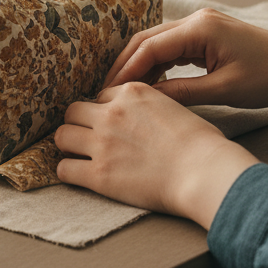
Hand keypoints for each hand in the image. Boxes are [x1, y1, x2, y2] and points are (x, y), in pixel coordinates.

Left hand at [55, 82, 258, 228]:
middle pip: (73, 111)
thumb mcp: (173, 106)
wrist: (205, 173)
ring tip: (79, 154)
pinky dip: (68, 172)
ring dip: (69, 145)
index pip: (101, 96)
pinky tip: (79, 175)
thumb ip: (148, 106)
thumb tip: (140, 116)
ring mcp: (102, 143)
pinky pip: (64, 168)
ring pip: (61, 135)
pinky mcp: (98, 174)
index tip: (111, 125)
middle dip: (79, 123)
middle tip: (88, 138)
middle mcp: (112, 113)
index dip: (104, 112)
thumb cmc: (201, 144)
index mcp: (132, 92)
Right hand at [104, 8, 267, 109]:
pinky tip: (147, 84)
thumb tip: (146, 100)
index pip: (150, 48)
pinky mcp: (204, 35)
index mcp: (200, 28)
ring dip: (138, 65)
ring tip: (121, 91)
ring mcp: (200, 25)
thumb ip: (182, 92)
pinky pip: (171, 47)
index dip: (127, 71)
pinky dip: (156, 64)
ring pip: (156, 43)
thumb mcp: (225, 90)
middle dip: (124, 66)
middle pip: (146, 40)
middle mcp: (196, 20)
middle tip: (105, 91)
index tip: (109, 93)